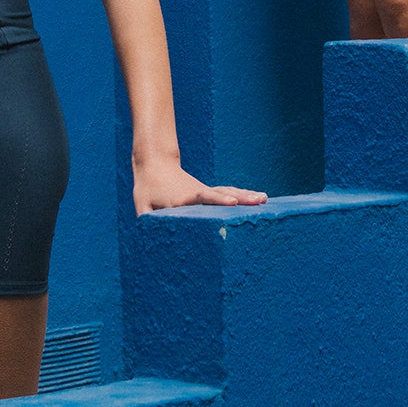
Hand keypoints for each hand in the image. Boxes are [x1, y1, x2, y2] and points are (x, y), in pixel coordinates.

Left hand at [132, 156, 267, 213]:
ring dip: (246, 195)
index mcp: (182, 197)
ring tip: (264, 199)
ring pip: (228, 191)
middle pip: (221, 194)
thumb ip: (148, 221)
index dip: (218, 199)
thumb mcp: (142, 205)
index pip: (202, 198)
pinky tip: (260, 199)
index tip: (232, 202)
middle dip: (241, 198)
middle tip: (259, 201)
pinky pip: (228, 193)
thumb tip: (151, 243)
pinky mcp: (208, 192)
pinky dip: (243, 196)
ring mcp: (204, 190)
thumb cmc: (147, 188)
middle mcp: (197, 192)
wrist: (155, 163)